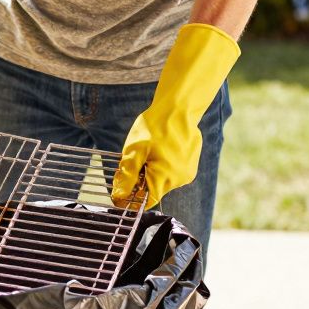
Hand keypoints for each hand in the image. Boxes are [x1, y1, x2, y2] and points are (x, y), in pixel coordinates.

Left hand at [112, 23, 240, 206]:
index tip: (119, 190)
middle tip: (131, 162)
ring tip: (146, 152)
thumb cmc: (155, 126)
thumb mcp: (134, 151)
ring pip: (162, 181)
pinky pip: (171, 173)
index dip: (130, 198)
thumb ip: (126, 176)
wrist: (178, 108)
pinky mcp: (190, 165)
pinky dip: (161, 166)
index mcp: (165, 178)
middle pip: (153, 191)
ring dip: (150, 173)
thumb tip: (118, 197)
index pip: (145, 201)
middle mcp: (179, 179)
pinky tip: (158, 150)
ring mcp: (187, 172)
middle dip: (139, 182)